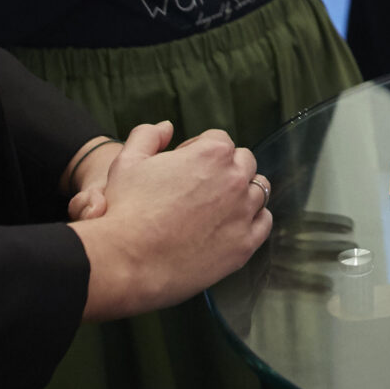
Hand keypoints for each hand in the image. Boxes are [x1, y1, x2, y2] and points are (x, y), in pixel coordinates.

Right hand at [69, 123, 273, 318]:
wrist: (126, 262)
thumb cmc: (125, 210)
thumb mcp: (127, 161)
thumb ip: (149, 135)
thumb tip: (167, 126)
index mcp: (212, 153)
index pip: (220, 140)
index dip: (199, 151)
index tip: (183, 168)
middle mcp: (235, 179)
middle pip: (244, 162)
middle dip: (224, 169)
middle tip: (198, 189)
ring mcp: (243, 212)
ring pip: (257, 191)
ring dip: (241, 193)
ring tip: (214, 208)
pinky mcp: (245, 244)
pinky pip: (264, 223)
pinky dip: (252, 220)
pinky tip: (231, 225)